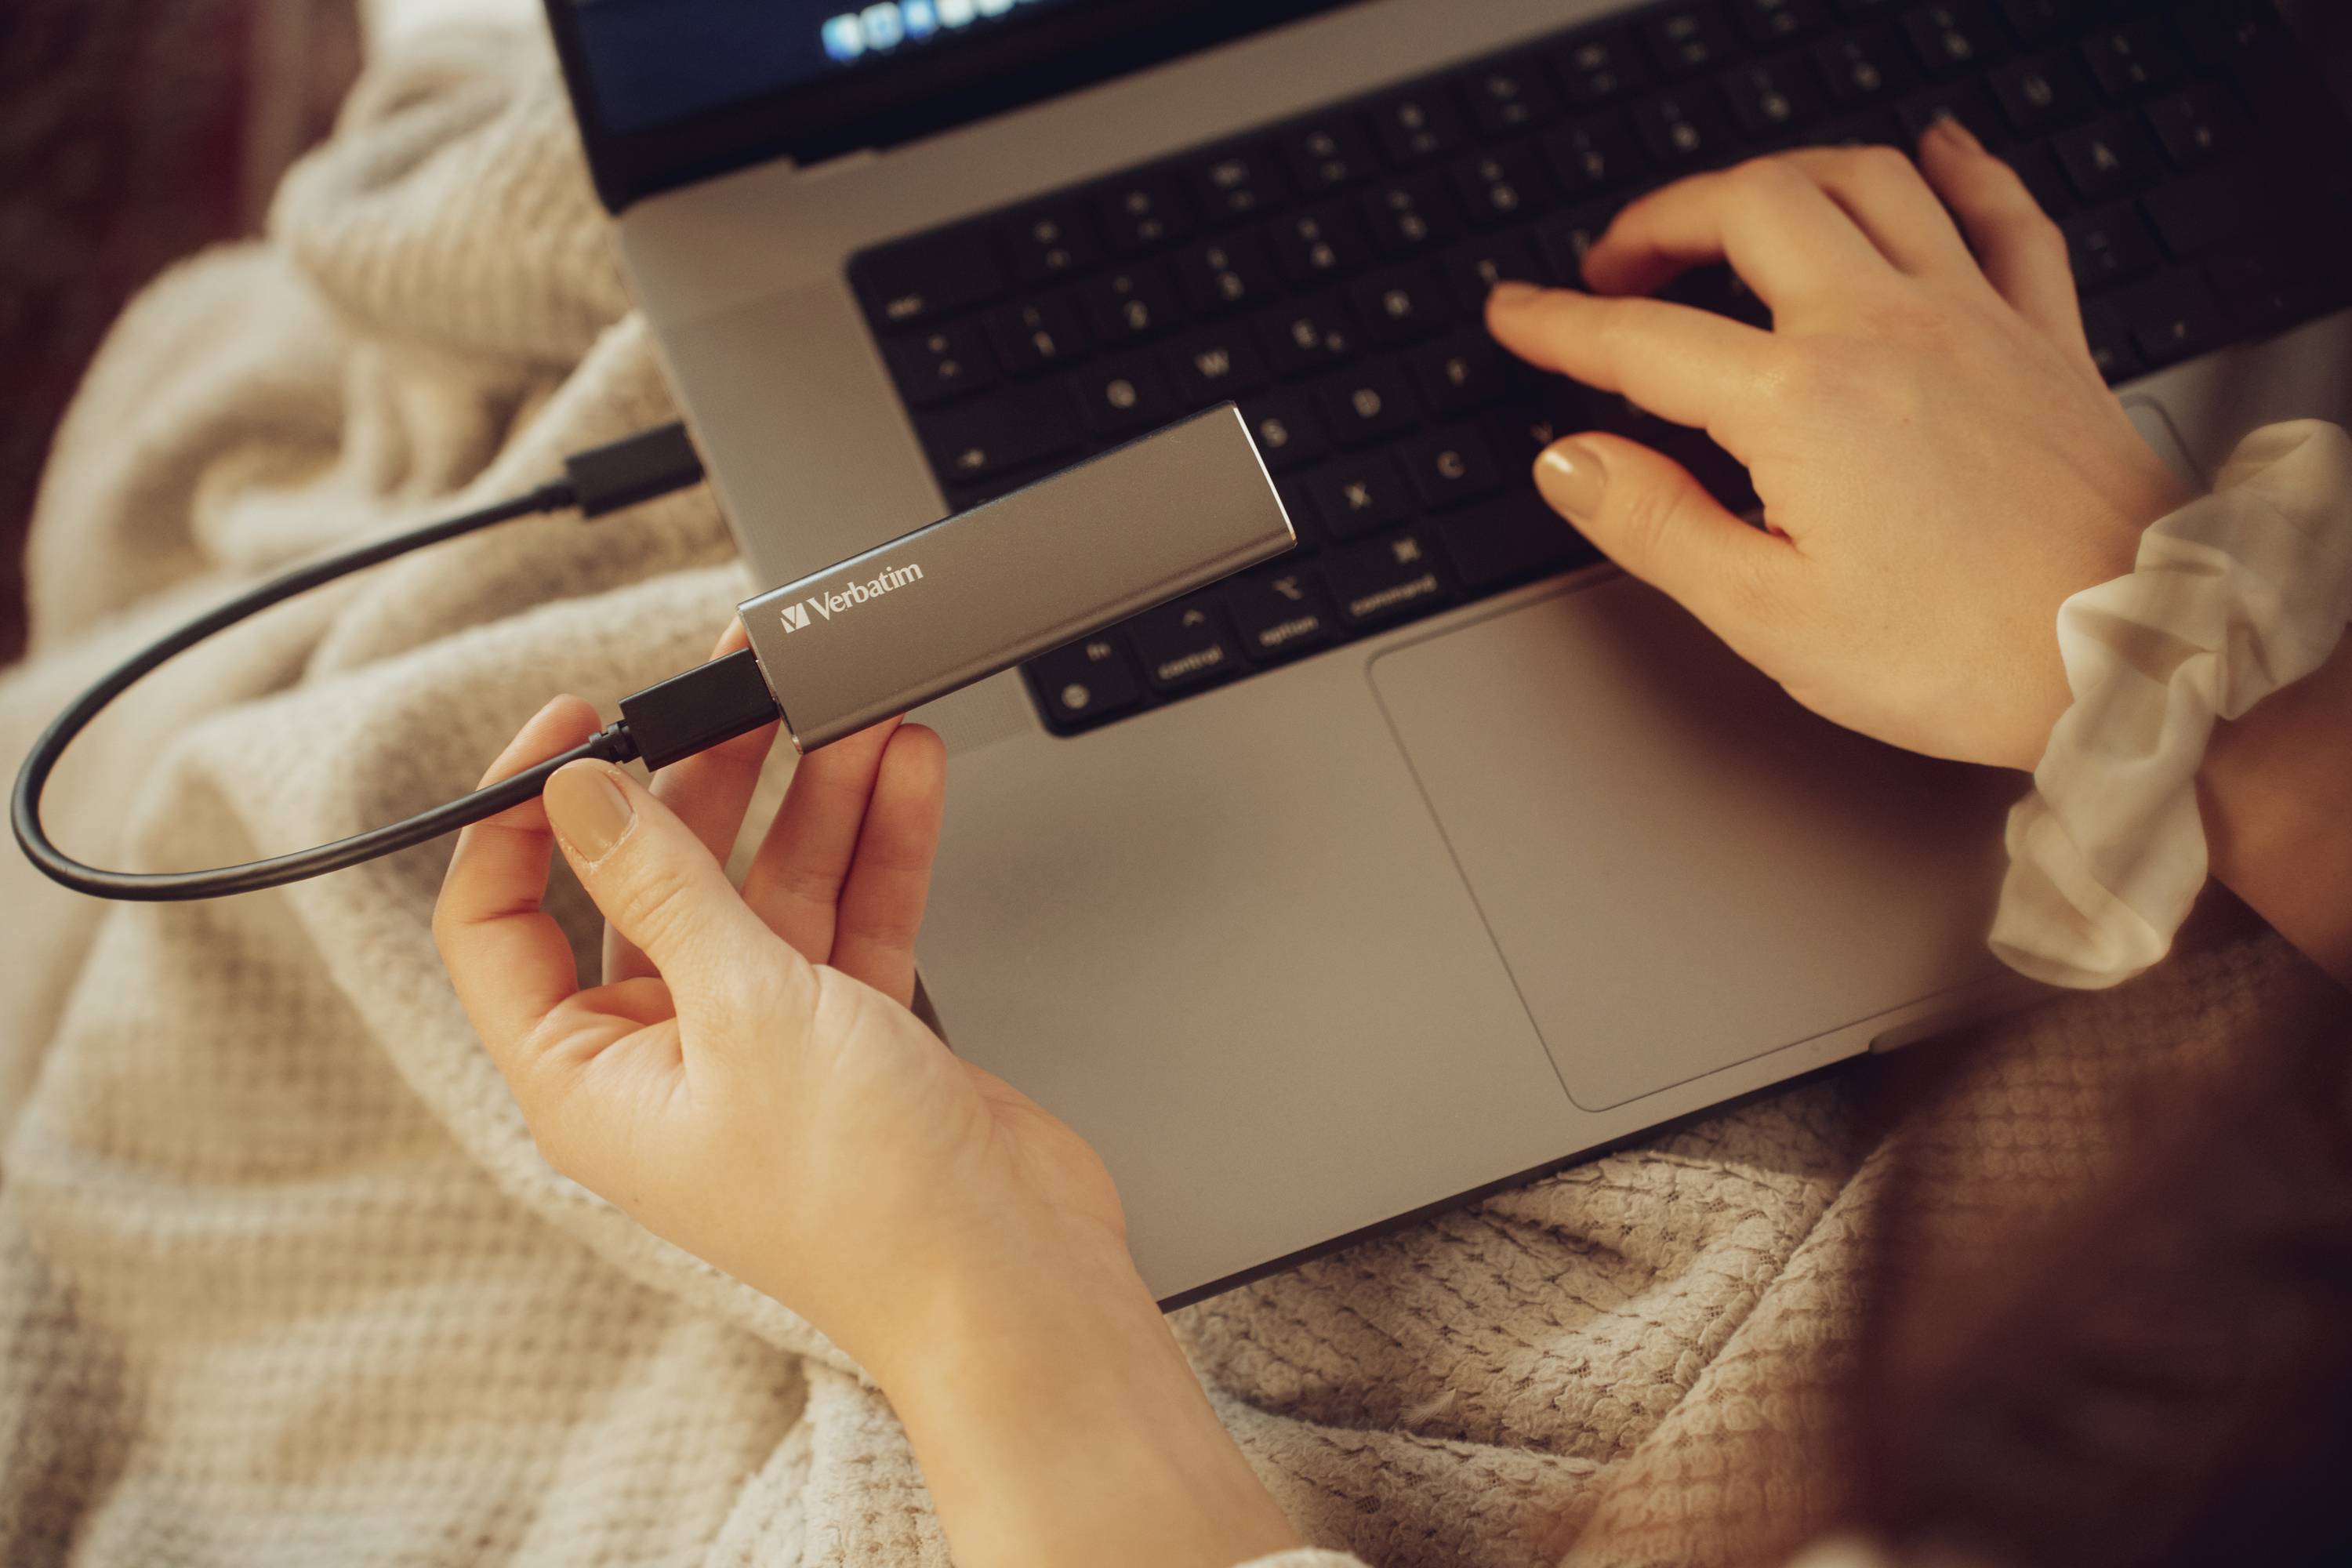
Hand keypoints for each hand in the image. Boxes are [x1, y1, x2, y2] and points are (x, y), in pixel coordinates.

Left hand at [431, 620, 1125, 1379]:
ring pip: (766, 889)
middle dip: (707, 781)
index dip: (522, 811)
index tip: (575, 724)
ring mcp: (762, 1046)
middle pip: (654, 883)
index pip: (500, 921)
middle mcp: (665, 1060)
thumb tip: (581, 796)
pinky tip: (903, 775)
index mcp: (587, 1078)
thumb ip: (663, 886)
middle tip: (740, 694)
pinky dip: (877, 848)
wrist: (1009, 1280)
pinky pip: (847, 918)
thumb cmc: (867, 1200)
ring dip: (813, 799)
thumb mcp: (744, 1007)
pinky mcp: (851, 1037)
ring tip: (851, 714)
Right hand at [1486, 119, 2191, 771]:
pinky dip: (1962, 166)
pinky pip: (2005, 213)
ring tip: (1732, 206)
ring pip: (1866, 179)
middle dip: (1663, 218)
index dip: (1561, 323)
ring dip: (1781, 175)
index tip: (1518, 315)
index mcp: (1802, 404)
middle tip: (1616, 260)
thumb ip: (1654, 526)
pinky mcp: (2046, 336)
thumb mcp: (1767, 616)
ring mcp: (1974, 318)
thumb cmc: (1962, 655)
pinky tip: (1936, 147)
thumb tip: (1570, 462)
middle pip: (1752, 206)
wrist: (2132, 658)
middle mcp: (1885, 330)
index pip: (1643, 339)